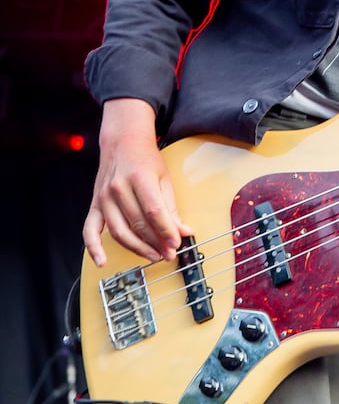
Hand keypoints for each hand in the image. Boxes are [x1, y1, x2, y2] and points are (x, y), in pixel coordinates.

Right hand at [82, 98, 190, 265]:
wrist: (122, 143)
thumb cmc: (146, 159)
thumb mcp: (164, 178)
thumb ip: (172, 207)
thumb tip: (183, 231)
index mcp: (139, 178)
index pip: (154, 211)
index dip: (166, 231)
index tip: (176, 244)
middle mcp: (118, 188)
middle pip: (137, 223)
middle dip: (155, 242)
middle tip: (169, 254)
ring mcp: (103, 198)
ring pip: (119, 231)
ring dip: (137, 248)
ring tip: (153, 256)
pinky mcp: (95, 205)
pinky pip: (89, 230)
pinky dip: (94, 248)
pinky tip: (102, 261)